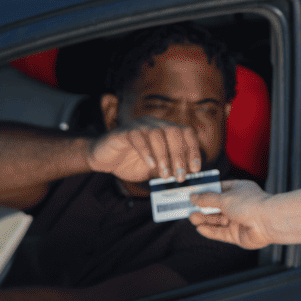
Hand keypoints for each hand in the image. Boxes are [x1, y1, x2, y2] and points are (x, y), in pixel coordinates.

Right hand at [86, 118, 200, 183]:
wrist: (104, 160)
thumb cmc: (131, 163)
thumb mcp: (156, 169)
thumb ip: (170, 169)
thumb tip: (188, 176)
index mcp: (166, 130)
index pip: (187, 133)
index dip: (194, 150)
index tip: (196, 169)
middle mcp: (155, 124)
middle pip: (174, 131)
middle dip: (180, 155)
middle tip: (180, 176)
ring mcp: (139, 125)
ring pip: (157, 134)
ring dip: (164, 156)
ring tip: (165, 176)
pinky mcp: (123, 131)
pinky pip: (137, 137)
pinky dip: (146, 152)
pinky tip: (150, 166)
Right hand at [189, 180, 272, 249]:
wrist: (268, 222)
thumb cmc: (250, 204)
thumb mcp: (224, 198)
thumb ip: (208, 199)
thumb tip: (193, 197)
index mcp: (239, 190)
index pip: (219, 189)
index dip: (206, 192)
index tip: (192, 194)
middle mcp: (239, 205)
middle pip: (217, 206)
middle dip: (203, 208)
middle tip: (188, 209)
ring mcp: (238, 220)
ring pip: (217, 220)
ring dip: (204, 219)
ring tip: (192, 218)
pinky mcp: (237, 234)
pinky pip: (220, 233)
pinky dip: (210, 231)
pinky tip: (199, 228)